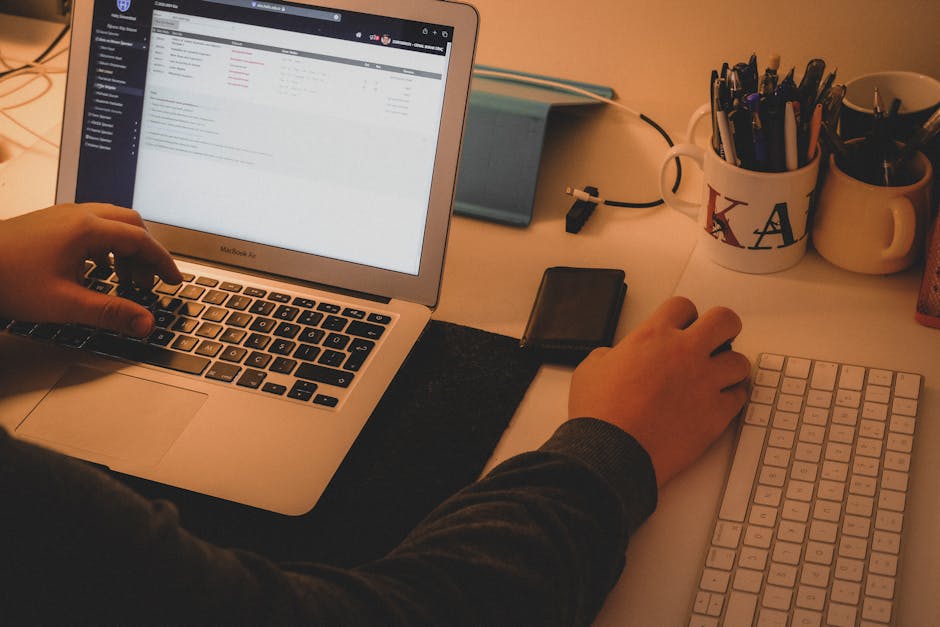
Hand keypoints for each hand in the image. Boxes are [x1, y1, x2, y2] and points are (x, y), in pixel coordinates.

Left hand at [0, 203, 181, 336]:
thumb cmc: (8, 279)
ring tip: (125, 279)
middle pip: (131, 224)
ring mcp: (62, 216)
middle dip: (147, 253)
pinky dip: (106, 245)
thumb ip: (111, 313)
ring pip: (111, 222)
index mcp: (86, 229)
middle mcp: (77, 216)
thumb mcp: (65, 303)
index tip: (173, 280)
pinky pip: (91, 225)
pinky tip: (96, 269)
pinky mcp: (50, 223)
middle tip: (151, 280)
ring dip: (126, 248)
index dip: (162, 262)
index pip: (141, 240)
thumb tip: (144, 323)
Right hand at [569, 296, 749, 486]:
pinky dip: (730, 398)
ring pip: (740, 361)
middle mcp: (685, 353)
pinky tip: (716, 403)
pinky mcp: (717, 413)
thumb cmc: (600, 414)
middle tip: (715, 340)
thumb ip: (612, 354)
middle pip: (725, 320)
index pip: (684, 306)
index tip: (682, 327)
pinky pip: (739, 397)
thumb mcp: (592, 368)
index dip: (683, 316)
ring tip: (716, 378)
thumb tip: (618, 357)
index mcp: (653, 336)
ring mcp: (705, 382)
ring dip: (729, 368)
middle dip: (722, 328)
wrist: (612, 453)